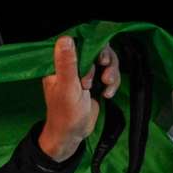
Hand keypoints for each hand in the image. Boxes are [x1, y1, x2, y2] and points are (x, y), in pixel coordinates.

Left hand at [38, 36, 120, 161]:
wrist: (72, 134)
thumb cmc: (65, 113)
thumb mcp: (67, 86)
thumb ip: (67, 63)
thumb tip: (65, 38)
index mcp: (60, 64)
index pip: (79, 42)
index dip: (93, 46)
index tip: (100, 59)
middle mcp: (72, 66)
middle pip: (97, 49)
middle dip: (106, 61)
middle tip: (106, 72)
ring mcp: (84, 74)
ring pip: (106, 62)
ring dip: (111, 72)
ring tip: (107, 85)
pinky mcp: (95, 82)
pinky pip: (110, 74)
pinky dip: (112, 83)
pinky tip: (107, 94)